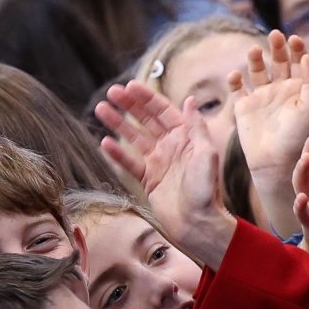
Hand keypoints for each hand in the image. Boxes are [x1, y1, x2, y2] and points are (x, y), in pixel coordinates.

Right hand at [96, 82, 235, 269]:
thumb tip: (190, 99)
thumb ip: (197, 127)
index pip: (164, 111)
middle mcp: (172, 147)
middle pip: (147, 120)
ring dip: (118, 123)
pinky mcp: (149, 180)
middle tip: (111, 92)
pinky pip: (130, 163)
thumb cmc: (207, 189)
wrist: (198, 222)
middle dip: (130, 105)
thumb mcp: (207, 154)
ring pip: (134, 138)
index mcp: (187, 137)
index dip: (147, 98)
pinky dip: (117, 153)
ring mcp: (159, 162)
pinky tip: (104, 142)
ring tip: (100, 108)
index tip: (130, 85)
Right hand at [230, 31, 308, 235]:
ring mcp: (260, 97)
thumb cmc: (296, 137)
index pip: (298, 61)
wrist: (275, 162)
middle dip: (276, 47)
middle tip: (275, 35)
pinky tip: (236, 75)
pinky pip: (236, 88)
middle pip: (277, 60)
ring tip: (254, 51)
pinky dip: (234, 80)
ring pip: (256, 70)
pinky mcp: (243, 107)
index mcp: (298, 88)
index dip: (297, 48)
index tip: (294, 39)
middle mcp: (279, 89)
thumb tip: (305, 57)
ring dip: (255, 59)